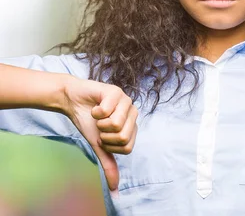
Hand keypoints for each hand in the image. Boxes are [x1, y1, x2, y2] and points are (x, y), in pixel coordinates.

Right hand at [61, 76, 137, 191]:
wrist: (73, 102)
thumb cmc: (89, 122)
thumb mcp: (99, 146)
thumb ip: (109, 165)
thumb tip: (115, 190)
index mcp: (133, 127)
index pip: (127, 147)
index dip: (110, 145)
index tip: (103, 137)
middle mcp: (133, 113)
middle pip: (123, 136)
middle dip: (104, 134)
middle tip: (99, 125)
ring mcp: (127, 101)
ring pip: (116, 123)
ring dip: (99, 122)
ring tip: (98, 115)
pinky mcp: (116, 91)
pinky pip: (106, 110)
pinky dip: (95, 111)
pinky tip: (95, 105)